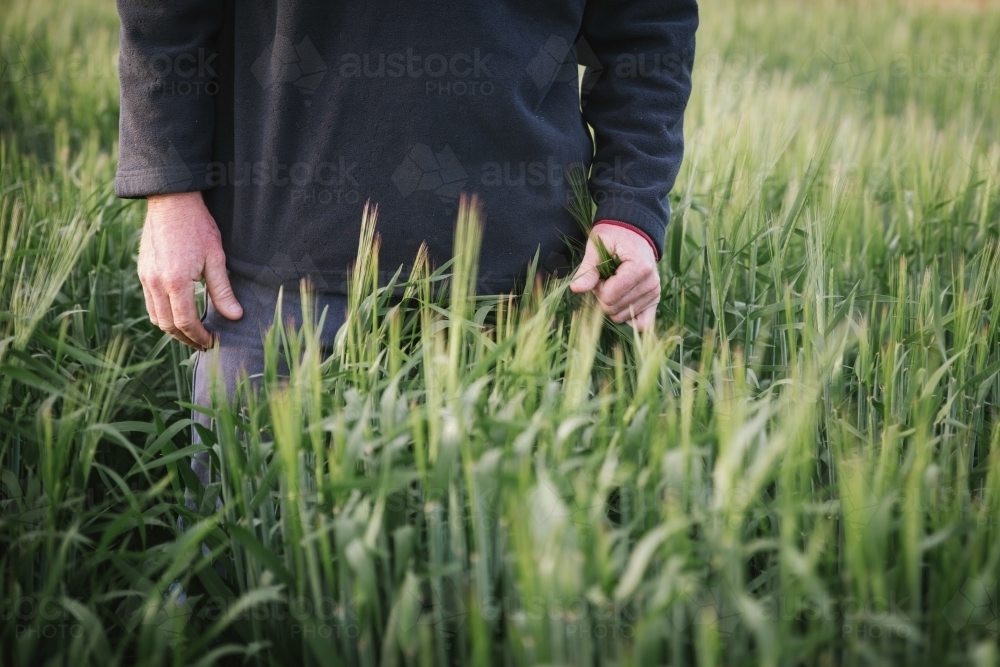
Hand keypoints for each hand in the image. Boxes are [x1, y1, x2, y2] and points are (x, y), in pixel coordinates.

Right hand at [138, 191, 242, 349]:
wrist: (172, 201)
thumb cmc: (198, 227)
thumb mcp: (216, 258)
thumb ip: (223, 291)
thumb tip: (236, 317)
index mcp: (176, 281)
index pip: (185, 322)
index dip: (199, 336)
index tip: (212, 342)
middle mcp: (155, 283)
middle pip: (168, 325)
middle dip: (186, 338)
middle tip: (204, 344)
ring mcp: (145, 278)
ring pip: (156, 316)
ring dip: (173, 329)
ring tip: (193, 333)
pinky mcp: (143, 272)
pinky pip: (150, 303)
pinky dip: (163, 315)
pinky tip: (179, 314)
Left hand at [569, 223, 660, 331]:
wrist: (633, 234)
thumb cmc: (613, 238)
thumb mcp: (596, 247)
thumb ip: (588, 269)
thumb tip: (576, 289)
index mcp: (639, 268)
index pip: (609, 296)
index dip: (598, 288)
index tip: (599, 274)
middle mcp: (651, 283)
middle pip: (614, 309)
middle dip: (603, 296)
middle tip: (606, 279)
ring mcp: (654, 293)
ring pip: (622, 317)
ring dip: (613, 304)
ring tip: (615, 285)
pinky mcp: (654, 300)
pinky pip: (642, 324)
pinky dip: (628, 318)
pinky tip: (621, 305)